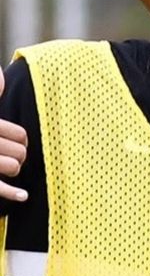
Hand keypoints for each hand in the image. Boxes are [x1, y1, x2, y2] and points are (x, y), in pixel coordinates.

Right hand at [0, 69, 27, 200]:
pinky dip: (11, 193)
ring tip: (8, 169)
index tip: (15, 142)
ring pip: (11, 167)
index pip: (20, 135)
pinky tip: (22, 195)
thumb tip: (1, 80)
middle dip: (19, 156)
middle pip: (20, 152)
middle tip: (10, 156)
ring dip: (13, 170)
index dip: (22, 140)